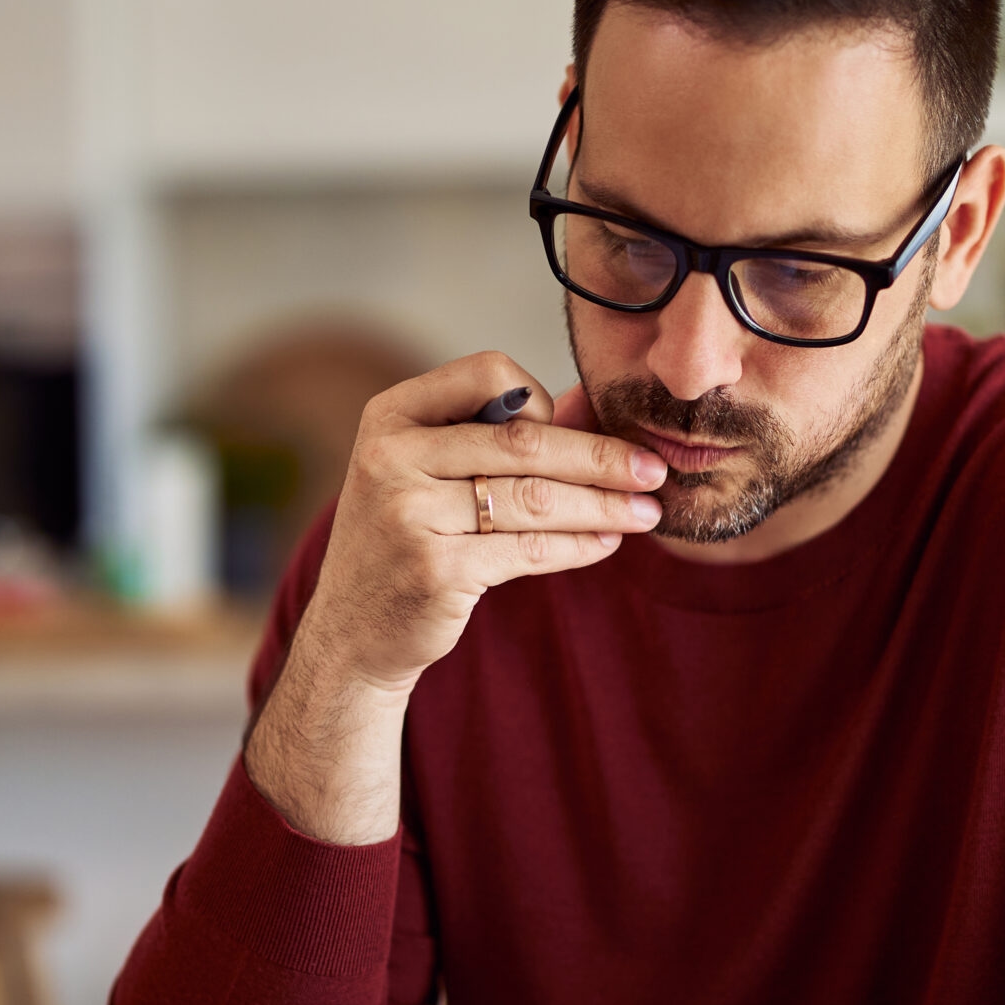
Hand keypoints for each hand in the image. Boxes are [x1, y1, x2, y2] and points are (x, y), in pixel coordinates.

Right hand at [245, 354, 663, 843]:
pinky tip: (607, 543)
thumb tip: (593, 402)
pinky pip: (529, 549)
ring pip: (535, 499)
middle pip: (524, 442)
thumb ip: (497, 433)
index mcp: (391, 415)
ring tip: (646, 512)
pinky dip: (578, 545)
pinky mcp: (436, 570)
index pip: (487, 374)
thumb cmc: (403, 539)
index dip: (540, 398)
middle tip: (653, 470)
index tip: (573, 430)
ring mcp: (410, 514)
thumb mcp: (425, 471)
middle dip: (601, 457)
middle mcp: (393, 456)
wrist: (351, 631)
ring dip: (603, 505)